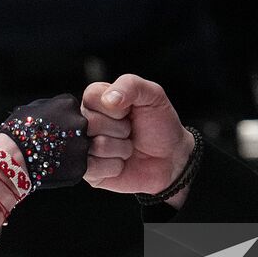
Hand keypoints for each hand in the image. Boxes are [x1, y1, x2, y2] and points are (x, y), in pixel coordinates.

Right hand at [0, 93, 89, 189]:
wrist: (11, 156)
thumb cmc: (17, 130)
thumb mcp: (32, 108)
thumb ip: (51, 106)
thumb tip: (59, 109)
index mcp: (69, 104)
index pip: (72, 111)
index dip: (59, 120)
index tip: (47, 128)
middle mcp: (81, 122)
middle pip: (79, 129)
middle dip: (68, 136)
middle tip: (49, 143)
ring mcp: (82, 145)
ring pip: (79, 149)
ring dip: (69, 153)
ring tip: (49, 156)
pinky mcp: (80, 166)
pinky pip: (77, 167)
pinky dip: (67, 169)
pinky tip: (52, 167)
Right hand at [81, 74, 194, 201]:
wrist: (171, 157)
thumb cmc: (159, 124)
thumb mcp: (152, 95)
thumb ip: (130, 85)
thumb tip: (109, 98)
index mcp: (97, 99)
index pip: (91, 97)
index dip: (115, 108)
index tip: (128, 112)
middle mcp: (87, 122)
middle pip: (90, 123)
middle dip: (119, 129)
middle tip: (130, 131)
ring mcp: (85, 147)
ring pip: (94, 146)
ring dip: (121, 149)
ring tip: (128, 147)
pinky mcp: (89, 171)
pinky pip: (93, 168)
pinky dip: (114, 166)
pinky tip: (121, 163)